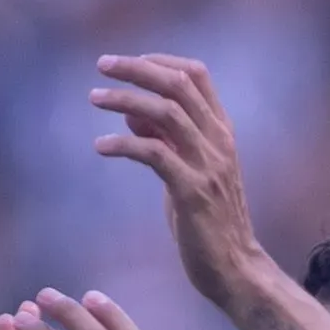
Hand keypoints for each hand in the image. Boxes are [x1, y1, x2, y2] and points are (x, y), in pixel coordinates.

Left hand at [91, 55, 277, 308]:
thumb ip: (167, 140)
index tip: (131, 61)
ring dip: (125, 99)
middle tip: (102, 65)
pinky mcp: (192, 191)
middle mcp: (218, 140)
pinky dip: (124, 143)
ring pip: (165, 112)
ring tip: (94, 98)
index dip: (162, 61)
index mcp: (221, 132)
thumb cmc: (208, 223)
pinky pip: (154, 153)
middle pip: (178, 84)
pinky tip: (101, 146)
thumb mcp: (187, 172)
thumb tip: (133, 111)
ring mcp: (207, 164)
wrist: (234, 268)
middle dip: (136, 69)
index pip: (197, 75)